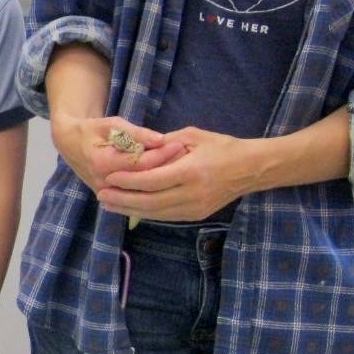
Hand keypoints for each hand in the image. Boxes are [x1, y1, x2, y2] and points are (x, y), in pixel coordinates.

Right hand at [51, 114, 183, 193]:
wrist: (71, 144)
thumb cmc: (93, 130)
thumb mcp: (112, 124)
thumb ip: (136, 133)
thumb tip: (161, 139)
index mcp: (103, 162)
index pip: (140, 162)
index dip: (162, 154)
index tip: (180, 144)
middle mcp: (105, 182)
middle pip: (144, 180)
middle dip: (167, 167)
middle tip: (187, 157)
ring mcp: (108, 193)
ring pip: (142, 191)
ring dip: (164, 179)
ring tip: (183, 167)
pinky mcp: (112, 198)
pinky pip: (136, 195)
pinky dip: (153, 187)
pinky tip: (169, 179)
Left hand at [98, 126, 255, 221]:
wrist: (252, 169)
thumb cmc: (222, 146)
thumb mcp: (193, 136)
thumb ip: (165, 144)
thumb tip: (140, 149)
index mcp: (191, 171)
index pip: (152, 180)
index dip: (128, 181)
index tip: (109, 178)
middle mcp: (192, 193)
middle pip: (150, 201)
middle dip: (123, 200)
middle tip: (101, 195)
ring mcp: (196, 207)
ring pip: (156, 213)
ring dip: (130, 210)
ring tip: (109, 205)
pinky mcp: (197, 215)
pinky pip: (166, 217)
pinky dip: (147, 213)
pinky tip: (131, 208)